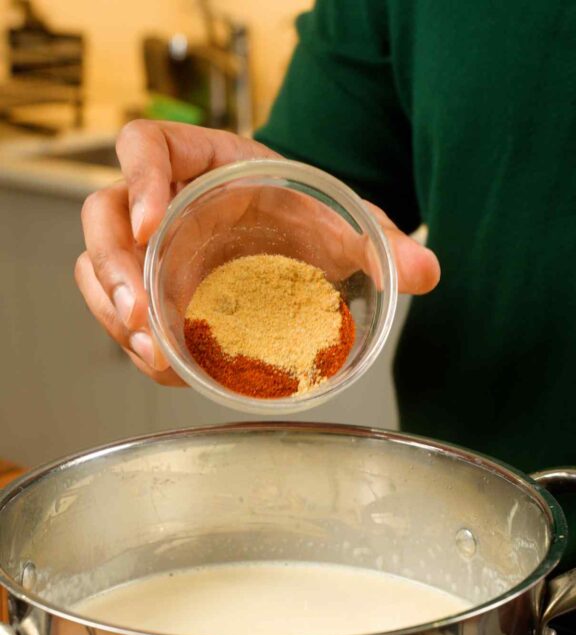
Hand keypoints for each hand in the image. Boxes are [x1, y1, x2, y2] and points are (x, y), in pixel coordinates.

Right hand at [75, 121, 440, 384]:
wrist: (289, 235)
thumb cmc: (300, 212)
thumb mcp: (337, 218)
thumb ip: (378, 240)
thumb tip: (427, 273)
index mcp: (199, 160)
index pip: (144, 146)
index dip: (138, 179)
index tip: (150, 221)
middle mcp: (161, 200)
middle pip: (101, 218)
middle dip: (114, 270)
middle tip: (142, 315)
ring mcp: (146, 246)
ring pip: (97, 270)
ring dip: (115, 314)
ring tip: (154, 353)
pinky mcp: (148, 289)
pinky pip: (118, 310)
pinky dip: (134, 340)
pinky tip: (166, 365)